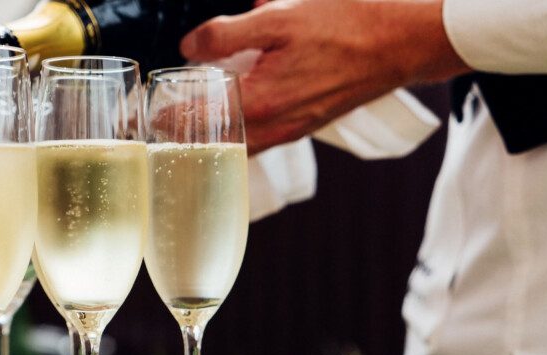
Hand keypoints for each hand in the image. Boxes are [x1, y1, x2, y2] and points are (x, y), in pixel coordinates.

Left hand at [180, 0, 470, 152]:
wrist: (403, 42)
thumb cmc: (348, 26)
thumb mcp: (279, 18)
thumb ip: (227, 34)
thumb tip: (188, 47)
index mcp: (260, 105)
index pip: (195, 122)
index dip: (164, 116)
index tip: (142, 111)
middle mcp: (274, 128)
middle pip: (212, 143)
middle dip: (183, 132)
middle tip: (156, 118)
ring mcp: (291, 131)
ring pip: (237, 143)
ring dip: (211, 133)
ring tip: (188, 116)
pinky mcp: (305, 125)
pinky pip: (261, 136)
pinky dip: (240, 128)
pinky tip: (234, 107)